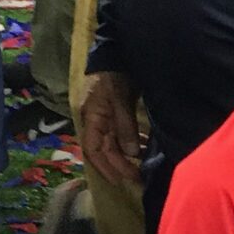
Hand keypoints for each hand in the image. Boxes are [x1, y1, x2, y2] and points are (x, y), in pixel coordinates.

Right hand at [80, 70, 142, 185]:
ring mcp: (104, 117)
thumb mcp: (119, 99)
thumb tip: (131, 153)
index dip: (105, 167)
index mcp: (90, 118)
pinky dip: (131, 143)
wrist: (114, 53)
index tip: (121, 180)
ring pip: (112, 143)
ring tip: (142, 165)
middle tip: (137, 177)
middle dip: (119, 165)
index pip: (93, 149)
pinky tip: (143, 147)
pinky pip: (120, 134)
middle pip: (103, 149)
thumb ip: (124, 126)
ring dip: (126, 155)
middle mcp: (94, 121)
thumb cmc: (114, 75)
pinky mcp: (114, 113)